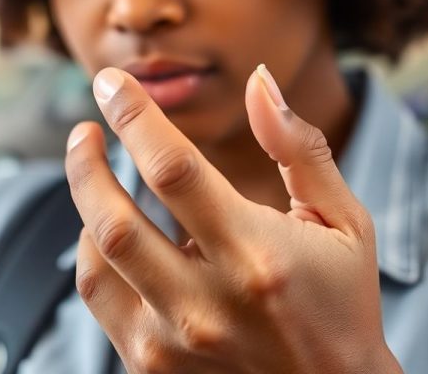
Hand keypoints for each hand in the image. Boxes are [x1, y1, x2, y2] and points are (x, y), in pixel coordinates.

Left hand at [65, 65, 401, 373]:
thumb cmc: (341, 302)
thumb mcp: (344, 222)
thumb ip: (299, 149)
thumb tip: (257, 81)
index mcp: (257, 256)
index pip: (174, 170)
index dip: (134, 117)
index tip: (112, 83)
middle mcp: (207, 304)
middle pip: (114, 220)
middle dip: (85, 163)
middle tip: (83, 130)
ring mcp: (173, 341)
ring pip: (96, 261)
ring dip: (85, 205)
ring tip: (93, 174)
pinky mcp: (152, 366)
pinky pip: (97, 298)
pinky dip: (93, 254)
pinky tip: (107, 229)